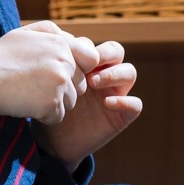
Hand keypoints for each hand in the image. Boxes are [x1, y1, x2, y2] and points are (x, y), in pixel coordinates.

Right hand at [0, 20, 100, 123]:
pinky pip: (58, 116)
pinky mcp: (51, 103)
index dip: (79, 69)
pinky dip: (45, 116)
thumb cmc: (1, 57)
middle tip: (37, 86)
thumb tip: (75, 41)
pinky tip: (27, 105)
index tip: (61, 74)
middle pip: (80, 84)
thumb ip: (53, 33)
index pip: (91, 59)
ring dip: (54, 103)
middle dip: (64, 88)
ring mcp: (59, 82)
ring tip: (29, 94)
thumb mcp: (26, 33)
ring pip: (71, 101)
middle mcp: (65, 61)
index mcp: (61, 43)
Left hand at [36, 40, 142, 166]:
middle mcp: (105, 76)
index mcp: (89, 66)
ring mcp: (115, 94)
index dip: (88, 48)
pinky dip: (126, 101)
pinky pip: (135, 104)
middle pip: (117, 52)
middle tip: (89, 65)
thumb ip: (54, 64)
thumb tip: (53, 42)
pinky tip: (108, 104)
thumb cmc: (48, 107)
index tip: (70, 57)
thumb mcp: (49, 84)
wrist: (52, 142)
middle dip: (106, 53)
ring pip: (130, 73)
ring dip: (115, 74)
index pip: (96, 45)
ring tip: (94, 82)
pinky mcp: (122, 116)